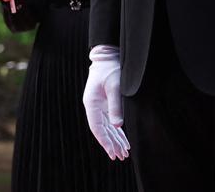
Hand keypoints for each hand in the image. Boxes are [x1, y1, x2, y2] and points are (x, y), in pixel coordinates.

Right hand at [82, 44, 129, 160]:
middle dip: (111, 144)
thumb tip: (118, 125)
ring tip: (123, 153)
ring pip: (106, 128)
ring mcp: (98, 106)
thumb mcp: (115, 87)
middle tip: (120, 157)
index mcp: (91, 103)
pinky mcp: (104, 104)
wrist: (108, 57)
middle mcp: (93, 107)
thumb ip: (116, 106)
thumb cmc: (111, 70)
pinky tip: (122, 140)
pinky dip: (116, 132)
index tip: (112, 153)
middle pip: (101, 130)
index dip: (104, 141)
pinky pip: (110, 122)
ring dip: (114, 140)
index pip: (96, 127)